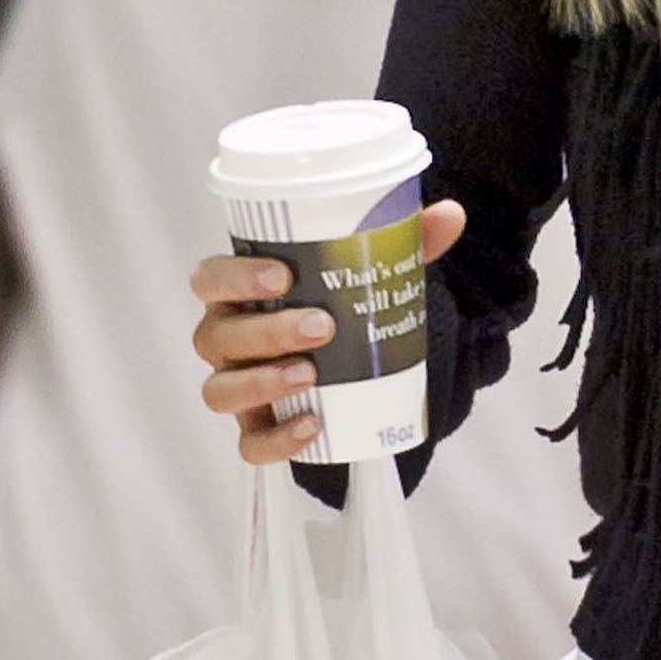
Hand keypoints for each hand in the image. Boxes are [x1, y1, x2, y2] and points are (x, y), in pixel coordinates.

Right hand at [191, 199, 463, 460]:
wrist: (355, 360)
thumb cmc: (341, 303)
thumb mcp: (372, 269)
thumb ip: (406, 240)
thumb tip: (451, 214)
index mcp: (239, 292)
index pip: (209, 278)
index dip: (234, 277)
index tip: (283, 275)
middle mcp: (226, 338)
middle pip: (214, 336)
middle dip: (267, 332)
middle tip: (323, 326)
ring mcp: (236, 385)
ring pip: (219, 391)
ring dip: (261, 383)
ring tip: (312, 375)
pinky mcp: (256, 427)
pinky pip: (249, 445)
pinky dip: (276, 440)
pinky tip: (312, 426)